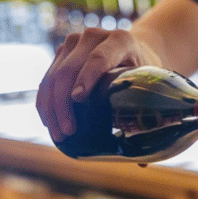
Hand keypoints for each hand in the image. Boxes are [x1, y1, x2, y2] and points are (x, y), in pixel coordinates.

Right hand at [36, 26, 161, 141]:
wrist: (136, 48)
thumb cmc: (146, 72)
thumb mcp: (152, 84)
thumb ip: (149, 116)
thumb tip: (143, 162)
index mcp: (121, 40)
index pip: (99, 58)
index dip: (87, 78)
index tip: (78, 99)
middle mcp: (94, 36)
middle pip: (70, 69)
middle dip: (64, 103)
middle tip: (67, 132)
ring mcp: (74, 42)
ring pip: (54, 74)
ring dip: (51, 106)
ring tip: (58, 133)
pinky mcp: (61, 51)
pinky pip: (47, 77)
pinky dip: (45, 101)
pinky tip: (48, 121)